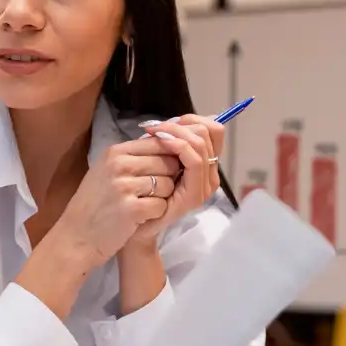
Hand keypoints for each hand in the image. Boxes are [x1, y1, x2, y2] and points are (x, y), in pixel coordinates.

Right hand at [47, 139, 180, 270]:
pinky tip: (140, 218)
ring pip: (168, 184)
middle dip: (167, 179)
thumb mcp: (106, 171)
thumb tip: (167, 146)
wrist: (75, 237)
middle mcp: (119, 164)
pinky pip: (162, 205)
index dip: (167, 158)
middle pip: (167, 163)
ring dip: (162, 198)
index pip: (158, 143)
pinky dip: (156, 214)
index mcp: (114, 152)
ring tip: (143, 205)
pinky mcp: (132, 209)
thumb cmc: (94, 204)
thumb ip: (132, 158)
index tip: (160, 172)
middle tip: (150, 193)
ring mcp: (124, 186)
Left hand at [131, 114, 223, 247]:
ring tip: (154, 133)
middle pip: (209, 132)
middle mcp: (210, 174)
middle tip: (155, 128)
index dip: (190, 119)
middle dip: (181, 124)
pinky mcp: (195, 195)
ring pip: (201, 144)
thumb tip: (176, 118)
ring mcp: (204, 185)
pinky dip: (178, 146)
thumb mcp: (156, 160)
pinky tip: (160, 143)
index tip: (164, 123)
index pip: (212, 129)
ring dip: (176, 133)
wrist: (133, 226)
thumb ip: (168, 142)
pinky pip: (194, 161)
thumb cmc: (141, 193)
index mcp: (204, 163)